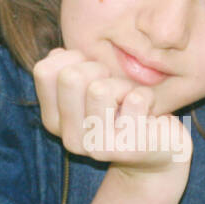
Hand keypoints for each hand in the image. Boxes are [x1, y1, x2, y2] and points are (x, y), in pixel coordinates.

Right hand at [32, 48, 192, 178]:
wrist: (161, 149)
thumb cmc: (125, 108)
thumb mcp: (91, 86)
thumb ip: (69, 70)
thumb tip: (56, 53)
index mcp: (54, 122)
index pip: (44, 71)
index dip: (73, 58)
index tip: (92, 72)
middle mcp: (70, 139)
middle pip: (70, 77)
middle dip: (99, 69)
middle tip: (114, 86)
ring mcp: (98, 147)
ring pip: (100, 89)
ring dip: (123, 85)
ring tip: (131, 100)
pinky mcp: (128, 149)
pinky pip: (136, 99)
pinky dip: (148, 96)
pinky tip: (148, 113)